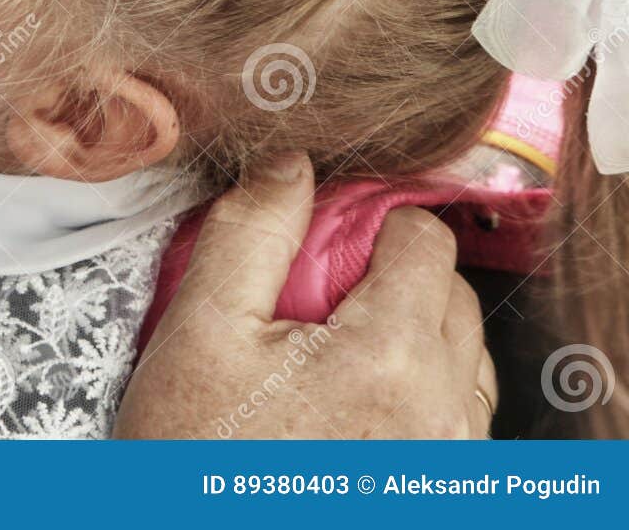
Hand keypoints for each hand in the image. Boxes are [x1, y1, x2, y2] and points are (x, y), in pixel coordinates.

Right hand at [115, 153, 496, 438]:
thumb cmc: (195, 453)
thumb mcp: (199, 329)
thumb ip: (250, 234)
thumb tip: (290, 165)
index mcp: (387, 354)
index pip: (423, 242)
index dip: (373, 223)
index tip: (326, 239)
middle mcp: (439, 411)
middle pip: (451, 296)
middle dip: (394, 277)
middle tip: (316, 296)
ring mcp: (445, 461)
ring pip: (462, 358)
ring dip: (412, 333)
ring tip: (331, 350)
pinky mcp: (436, 492)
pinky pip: (456, 417)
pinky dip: (418, 391)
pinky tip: (349, 404)